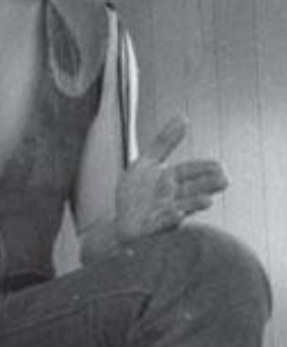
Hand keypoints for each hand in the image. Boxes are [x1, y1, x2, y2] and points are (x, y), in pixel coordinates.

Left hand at [115, 116, 227, 241]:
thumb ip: (165, 142)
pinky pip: (161, 224)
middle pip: (191, 189)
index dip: (202, 168)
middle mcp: (171, 197)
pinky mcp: (152, 229)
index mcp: (169, 180)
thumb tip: (183, 117)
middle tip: (224, 181)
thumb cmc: (138, 193)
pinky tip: (176, 213)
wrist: (122, 222)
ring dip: (194, 204)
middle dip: (206, 186)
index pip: (188, 171)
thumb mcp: (147, 162)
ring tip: (208, 200)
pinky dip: (169, 219)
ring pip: (182, 208)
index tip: (219, 166)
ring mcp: (163, 214)